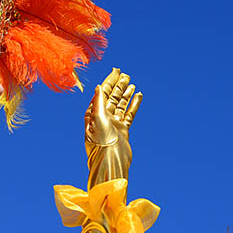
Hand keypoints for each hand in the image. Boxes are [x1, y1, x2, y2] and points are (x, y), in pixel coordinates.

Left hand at [84, 68, 141, 184]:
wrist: (110, 161)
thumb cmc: (101, 141)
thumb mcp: (98, 118)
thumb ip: (99, 102)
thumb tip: (98, 87)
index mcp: (93, 114)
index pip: (102, 93)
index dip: (109, 81)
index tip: (116, 71)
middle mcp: (102, 117)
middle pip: (111, 97)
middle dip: (118, 85)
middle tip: (125, 74)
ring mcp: (113, 123)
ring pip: (120, 105)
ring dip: (126, 94)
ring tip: (132, 83)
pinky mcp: (123, 130)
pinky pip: (129, 114)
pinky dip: (133, 105)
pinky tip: (138, 96)